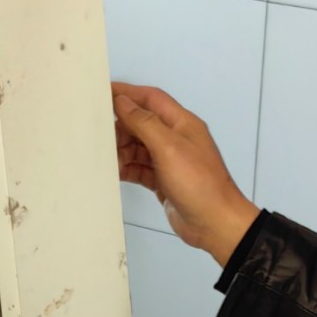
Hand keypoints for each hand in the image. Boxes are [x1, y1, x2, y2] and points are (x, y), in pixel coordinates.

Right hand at [113, 82, 258, 266]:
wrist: (215, 224)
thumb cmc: (198, 183)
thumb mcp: (168, 147)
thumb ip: (144, 122)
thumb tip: (123, 102)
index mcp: (182, 123)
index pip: (151, 99)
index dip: (128, 93)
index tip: (103, 93)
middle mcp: (176, 139)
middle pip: (142, 123)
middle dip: (121, 127)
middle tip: (101, 137)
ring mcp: (170, 161)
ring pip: (138, 147)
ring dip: (122, 151)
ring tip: (108, 160)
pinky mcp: (164, 181)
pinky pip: (140, 168)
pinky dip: (127, 169)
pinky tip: (115, 172)